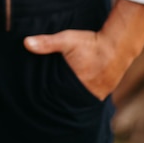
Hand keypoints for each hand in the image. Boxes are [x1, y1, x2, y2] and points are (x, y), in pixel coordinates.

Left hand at [24, 0, 143, 100]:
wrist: (118, 46)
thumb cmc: (91, 44)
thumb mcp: (67, 40)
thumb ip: (47, 43)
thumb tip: (26, 43)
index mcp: (73, 86)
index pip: (54, 99)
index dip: (45, 98)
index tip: (34, 99)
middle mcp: (85, 96)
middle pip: (65, 102)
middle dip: (56, 101)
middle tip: (42, 100)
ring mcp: (95, 96)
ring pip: (76, 102)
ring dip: (68, 99)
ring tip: (57, 97)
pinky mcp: (102, 93)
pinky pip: (87, 99)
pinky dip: (79, 96)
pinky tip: (73, 92)